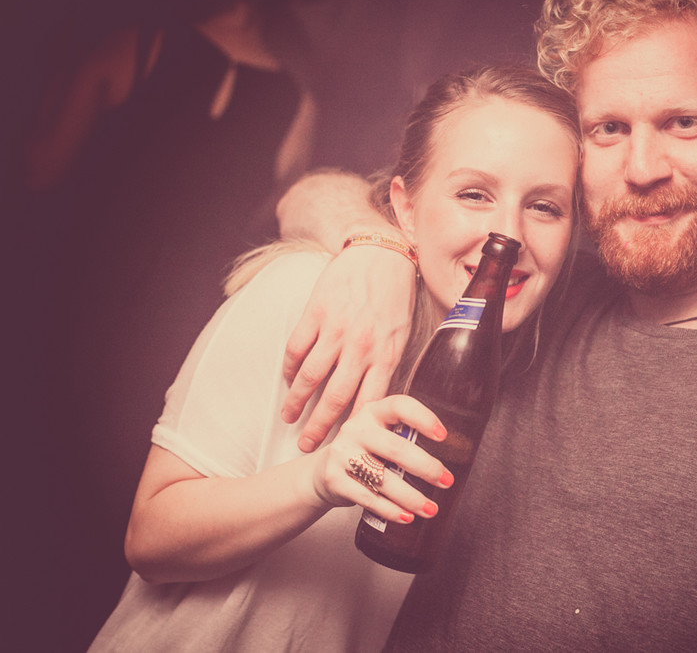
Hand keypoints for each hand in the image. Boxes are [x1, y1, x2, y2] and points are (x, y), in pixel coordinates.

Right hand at [282, 245, 416, 451]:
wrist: (381, 253)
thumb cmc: (395, 296)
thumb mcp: (403, 334)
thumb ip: (389, 365)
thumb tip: (380, 402)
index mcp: (386, 355)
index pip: (367, 403)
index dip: (352, 430)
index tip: (342, 449)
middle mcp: (361, 346)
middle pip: (334, 398)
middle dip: (318, 427)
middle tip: (305, 446)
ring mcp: (336, 329)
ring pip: (310, 376)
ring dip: (295, 401)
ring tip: (288, 417)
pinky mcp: (316, 313)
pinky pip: (296, 348)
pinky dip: (289, 368)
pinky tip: (287, 380)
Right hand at [313, 395, 452, 522]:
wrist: (321, 471)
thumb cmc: (363, 451)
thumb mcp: (380, 435)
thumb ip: (404, 438)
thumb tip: (446, 459)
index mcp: (373, 412)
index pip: (400, 407)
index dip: (423, 418)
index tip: (443, 436)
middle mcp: (356, 428)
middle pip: (396, 448)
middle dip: (426, 468)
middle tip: (446, 481)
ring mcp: (342, 453)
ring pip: (383, 479)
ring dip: (411, 497)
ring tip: (430, 508)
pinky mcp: (333, 478)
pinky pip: (368, 498)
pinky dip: (390, 510)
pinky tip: (406, 516)